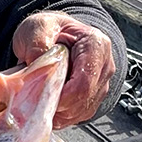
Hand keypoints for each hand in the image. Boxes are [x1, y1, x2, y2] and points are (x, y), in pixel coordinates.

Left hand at [12, 12, 114, 127]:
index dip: (63, 96)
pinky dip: (63, 116)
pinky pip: (81, 115)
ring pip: (84, 110)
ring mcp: (102, 83)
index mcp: (95, 44)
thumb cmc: (50, 29)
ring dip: (60, 113)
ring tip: (41, 102)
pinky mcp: (95, 97)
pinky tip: (49, 107)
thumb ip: (37, 43)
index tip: (43, 98)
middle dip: (59, 106)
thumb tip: (37, 67)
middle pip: (85, 99)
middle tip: (36, 103)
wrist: (56, 34)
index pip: (84, 81)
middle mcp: (105, 65)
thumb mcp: (38, 26)